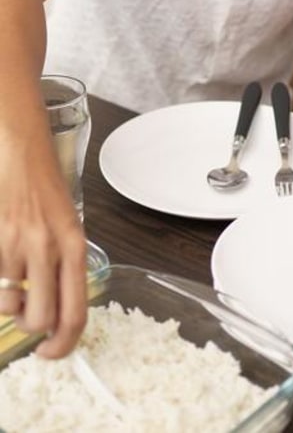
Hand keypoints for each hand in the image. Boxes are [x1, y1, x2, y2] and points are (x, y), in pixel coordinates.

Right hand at [0, 142, 86, 357]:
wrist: (19, 151)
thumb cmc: (44, 186)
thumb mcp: (68, 225)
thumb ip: (64, 266)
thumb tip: (53, 313)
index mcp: (75, 245)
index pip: (75, 312)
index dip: (63, 343)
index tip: (51, 351)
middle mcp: (49, 247)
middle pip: (41, 319)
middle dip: (32, 323)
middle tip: (28, 308)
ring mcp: (16, 244)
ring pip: (10, 304)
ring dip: (10, 298)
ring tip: (14, 271)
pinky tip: (3, 257)